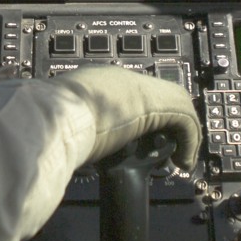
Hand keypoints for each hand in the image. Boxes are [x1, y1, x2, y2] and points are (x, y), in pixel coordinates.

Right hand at [50, 65, 201, 170]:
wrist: (51, 118)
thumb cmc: (51, 125)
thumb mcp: (68, 125)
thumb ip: (79, 130)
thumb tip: (77, 151)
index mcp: (99, 82)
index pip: (136, 95)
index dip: (149, 118)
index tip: (149, 140)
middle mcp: (121, 79)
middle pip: (163, 95)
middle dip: (173, 123)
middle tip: (172, 149)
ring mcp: (139, 88)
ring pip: (179, 105)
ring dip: (184, 135)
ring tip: (181, 159)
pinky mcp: (155, 103)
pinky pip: (185, 120)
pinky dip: (189, 142)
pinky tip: (182, 161)